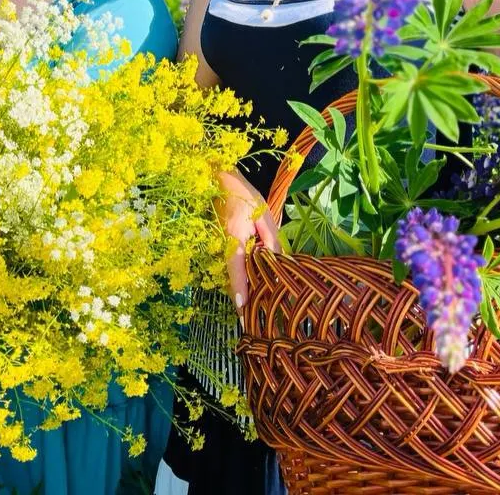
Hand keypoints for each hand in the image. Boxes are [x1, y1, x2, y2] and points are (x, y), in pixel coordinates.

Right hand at [216, 172, 280, 318]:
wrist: (219, 179)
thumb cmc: (244, 195)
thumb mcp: (264, 214)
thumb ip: (271, 239)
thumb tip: (280, 262)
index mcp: (234, 238)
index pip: (236, 269)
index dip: (240, 291)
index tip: (242, 312)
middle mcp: (223, 246)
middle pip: (232, 278)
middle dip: (242, 299)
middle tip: (254, 320)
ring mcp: (220, 246)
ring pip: (231, 274)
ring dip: (242, 290)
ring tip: (256, 309)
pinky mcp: (221, 245)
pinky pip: (232, 266)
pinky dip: (241, 278)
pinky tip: (253, 286)